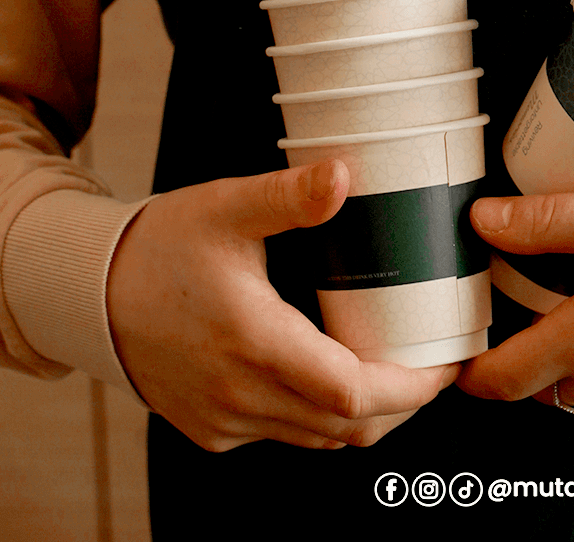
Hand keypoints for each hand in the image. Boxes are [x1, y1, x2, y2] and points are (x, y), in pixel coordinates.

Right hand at [106, 158, 456, 451]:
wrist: (90, 292)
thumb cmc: (161, 245)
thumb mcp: (228, 207)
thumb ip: (290, 195)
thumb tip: (344, 175)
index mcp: (254, 342)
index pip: (353, 393)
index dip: (410, 388)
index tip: (444, 366)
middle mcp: (239, 394)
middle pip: (344, 426)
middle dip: (399, 404)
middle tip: (430, 364)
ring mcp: (223, 420)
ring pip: (316, 437)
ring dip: (360, 413)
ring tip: (391, 366)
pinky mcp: (210, 429)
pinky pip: (281, 434)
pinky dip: (316, 415)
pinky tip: (329, 371)